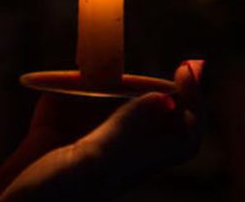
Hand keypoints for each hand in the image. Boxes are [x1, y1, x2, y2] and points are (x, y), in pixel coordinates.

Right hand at [0, 60, 204, 200]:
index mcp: (135, 162)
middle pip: (145, 107)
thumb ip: (125, 129)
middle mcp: (115, 148)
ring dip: (96, 78)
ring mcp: (83, 138)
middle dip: (137, 81)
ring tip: (84, 64)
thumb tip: (162, 97)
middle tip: (120, 57)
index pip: (183, 132)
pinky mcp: (51, 132)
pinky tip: (52, 82)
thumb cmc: (51, 198)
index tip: (187, 68)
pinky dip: (60, 86)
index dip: (194, 101)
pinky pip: (63, 100)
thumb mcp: (92, 162)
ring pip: (104, 98)